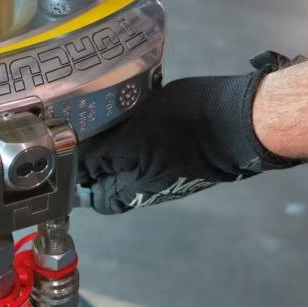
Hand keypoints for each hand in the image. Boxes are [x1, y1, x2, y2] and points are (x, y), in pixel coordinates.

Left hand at [77, 52, 302, 214]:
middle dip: (96, 156)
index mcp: (135, 187)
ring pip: (131, 160)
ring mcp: (168, 169)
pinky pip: (151, 146)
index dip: (78, 178)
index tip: (66, 151)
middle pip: (112, 178)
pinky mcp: (183, 152)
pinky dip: (138, 132)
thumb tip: (79, 166)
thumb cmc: (185, 128)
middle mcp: (150, 185)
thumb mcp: (135, 135)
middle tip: (84, 125)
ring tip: (104, 113)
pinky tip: (134, 109)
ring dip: (116, 141)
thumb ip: (104, 154)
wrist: (241, 120)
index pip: (96, 197)